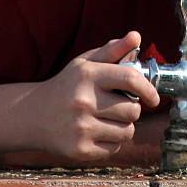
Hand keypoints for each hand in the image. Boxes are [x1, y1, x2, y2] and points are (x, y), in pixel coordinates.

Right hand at [9, 31, 158, 161]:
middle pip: (133, 110)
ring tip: (106, 119)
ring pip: (127, 131)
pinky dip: (112, 142)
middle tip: (117, 105)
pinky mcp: (80, 150)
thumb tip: (136, 36)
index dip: (148, 88)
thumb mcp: (86, 63)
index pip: (130, 78)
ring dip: (123, 126)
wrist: (33, 115)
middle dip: (131, 108)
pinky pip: (115, 148)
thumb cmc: (67, 85)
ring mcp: (81, 127)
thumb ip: (113, 50)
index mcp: (88, 75)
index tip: (153, 98)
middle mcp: (84, 101)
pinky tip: (96, 132)